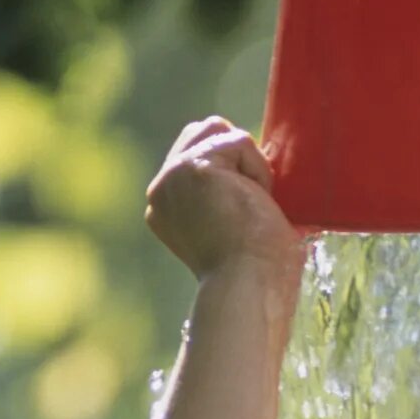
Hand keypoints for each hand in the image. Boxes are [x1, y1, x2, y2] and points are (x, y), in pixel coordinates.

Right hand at [145, 117, 302, 282]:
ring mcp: (173, 176)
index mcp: (165, 209)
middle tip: (249, 207)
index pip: (195, 156)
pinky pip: (240, 142)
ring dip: (248, 164)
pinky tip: (252, 205)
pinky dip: (258, 171)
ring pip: (220, 132)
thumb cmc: (255, 272)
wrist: (249, 287)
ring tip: (250, 206)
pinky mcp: (194, 167)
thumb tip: (253, 181)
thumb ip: (223, 201)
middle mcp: (161, 191)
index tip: (243, 213)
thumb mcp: (230, 230)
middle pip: (204, 131)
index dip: (231, 170)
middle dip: (236, 158)